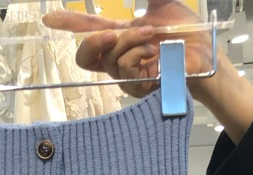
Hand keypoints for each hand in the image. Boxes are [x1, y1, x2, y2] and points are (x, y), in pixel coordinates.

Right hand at [43, 0, 213, 98]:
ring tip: (153, 37)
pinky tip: (155, 53)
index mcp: (121, 36)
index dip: (68, 23)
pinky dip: (138, 55)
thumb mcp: (162, 3)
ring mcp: (126, 75)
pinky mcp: (136, 88)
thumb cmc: (186, 33)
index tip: (49, 18)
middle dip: (93, 39)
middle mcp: (119, 57)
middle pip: (84, 56)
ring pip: (109, 58)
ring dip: (130, 41)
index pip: (88, 29)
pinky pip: (124, 69)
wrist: (203, 51)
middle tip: (113, 30)